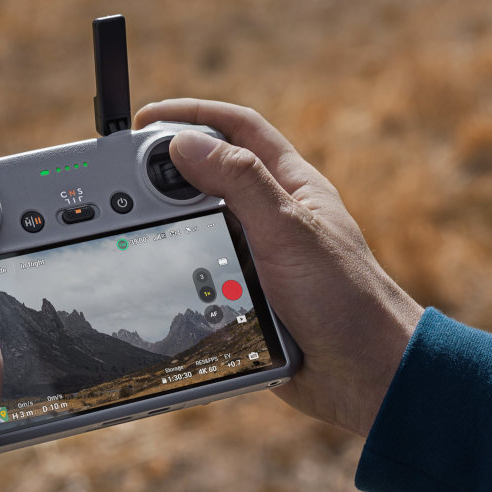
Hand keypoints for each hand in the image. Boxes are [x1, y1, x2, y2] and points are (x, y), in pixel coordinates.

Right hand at [135, 100, 423, 436]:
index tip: (146, 121)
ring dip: (168, 226)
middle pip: (209, 176)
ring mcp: (258, 257)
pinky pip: (201, 274)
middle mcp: (272, 216)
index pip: (238, 129)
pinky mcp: (246, 297)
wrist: (367, 376)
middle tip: (124, 182)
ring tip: (133, 229)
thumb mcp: (288, 229)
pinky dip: (177, 271)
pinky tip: (157, 275)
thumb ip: (240, 181)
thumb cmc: (345, 297)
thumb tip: (184, 143)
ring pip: (199, 227)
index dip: (193, 115)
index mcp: (291, 185)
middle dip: (166, 172)